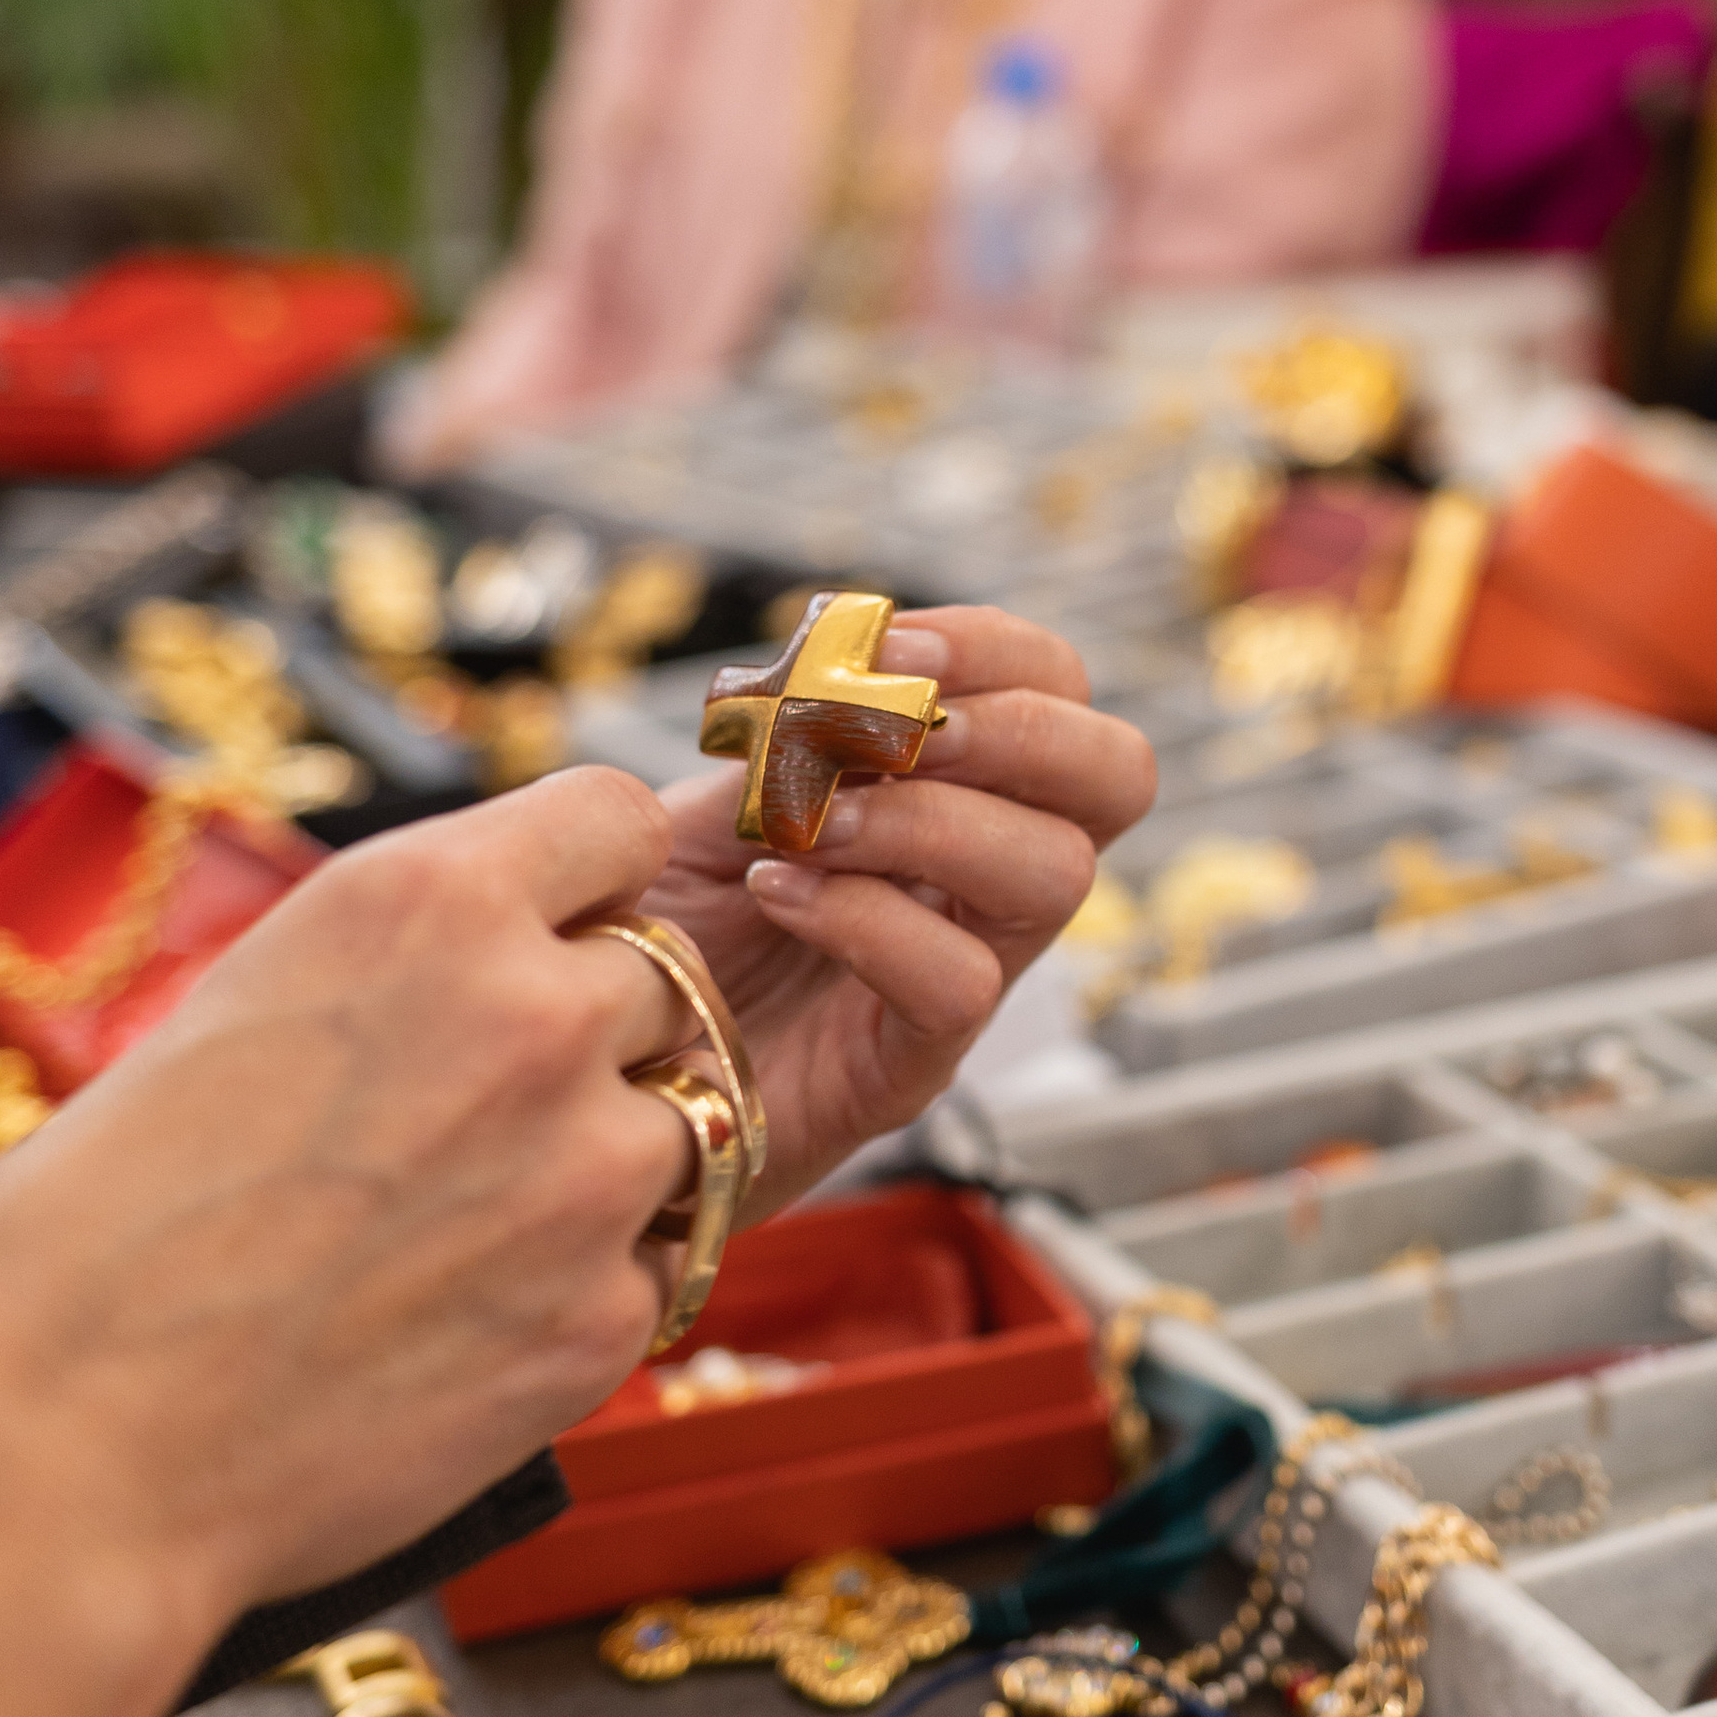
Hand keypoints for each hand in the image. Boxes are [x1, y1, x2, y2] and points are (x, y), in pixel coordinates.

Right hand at [0, 765, 696, 1716]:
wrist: (63, 1440)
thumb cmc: (107, 1224)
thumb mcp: (253, 997)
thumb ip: (414, 956)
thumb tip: (512, 947)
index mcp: (429, 901)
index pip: (618, 820)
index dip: (591, 883)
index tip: (557, 930)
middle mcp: (533, 1013)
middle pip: (664, 980)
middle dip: (594, 1035)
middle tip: (476, 1116)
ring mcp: (588, 1171)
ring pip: (682, 1124)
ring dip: (606, 1162)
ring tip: (464, 1227)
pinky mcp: (603, 1317)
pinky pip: (651, 1267)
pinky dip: (582, 1290)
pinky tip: (458, 1323)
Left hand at [633, 605, 1154, 1217]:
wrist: (599, 1070)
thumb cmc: (658, 935)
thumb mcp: (708, 797)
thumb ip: (780, 730)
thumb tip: (837, 655)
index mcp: (956, 795)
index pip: (1060, 694)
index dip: (999, 650)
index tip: (891, 646)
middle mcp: (986, 883)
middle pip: (1117, 777)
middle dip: (1017, 727)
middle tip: (898, 731)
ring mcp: (965, 974)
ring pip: (1056, 875)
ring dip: (930, 818)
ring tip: (812, 821)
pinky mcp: (911, 1065)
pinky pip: (960, 984)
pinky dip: (866, 916)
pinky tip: (778, 890)